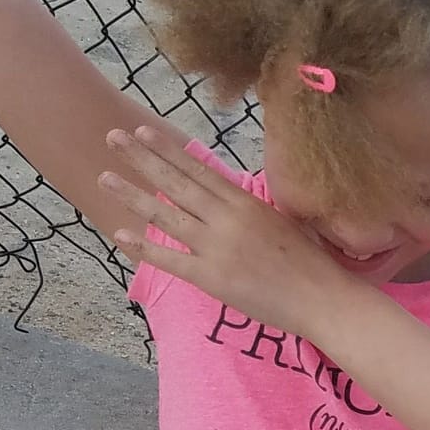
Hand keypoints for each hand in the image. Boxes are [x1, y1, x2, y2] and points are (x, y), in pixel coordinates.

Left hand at [99, 120, 347, 334]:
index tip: (144, 131)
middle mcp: (227, 219)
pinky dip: (144, 247)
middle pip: (176, 184)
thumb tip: (230, 198)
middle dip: (142, 159)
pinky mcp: (212, 278)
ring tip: (105, 177)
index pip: (199, 169)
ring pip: (166, 216)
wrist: (323, 298)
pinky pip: (171, 259)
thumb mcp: (282, 221)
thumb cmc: (311, 262)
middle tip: (113, 137)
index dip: (169, 150)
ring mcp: (217, 248)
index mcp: (246, 203)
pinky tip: (120, 234)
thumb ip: (251, 209)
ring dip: (133, 196)